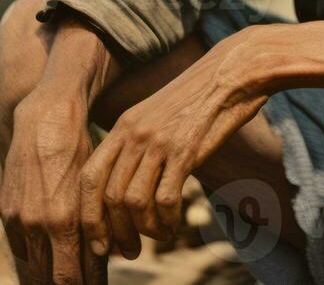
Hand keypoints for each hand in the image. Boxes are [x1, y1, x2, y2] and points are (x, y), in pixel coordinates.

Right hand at [0, 90, 103, 283]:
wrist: (47, 122)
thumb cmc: (83, 152)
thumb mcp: (97, 188)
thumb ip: (97, 225)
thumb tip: (105, 256)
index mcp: (64, 221)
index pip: (71, 277)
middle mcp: (38, 225)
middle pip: (52, 277)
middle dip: (69, 284)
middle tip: (85, 284)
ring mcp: (18, 219)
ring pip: (35, 265)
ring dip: (51, 272)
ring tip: (69, 275)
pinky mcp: (6, 211)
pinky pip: (20, 246)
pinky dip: (35, 255)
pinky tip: (50, 256)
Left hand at [78, 34, 266, 258]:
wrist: (235, 71)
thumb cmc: (201, 97)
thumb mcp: (159, 115)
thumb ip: (140, 142)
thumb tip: (130, 185)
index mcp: (123, 125)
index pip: (88, 178)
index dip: (88, 216)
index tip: (98, 242)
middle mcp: (134, 133)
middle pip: (108, 196)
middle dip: (116, 233)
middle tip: (129, 252)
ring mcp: (159, 141)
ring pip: (134, 201)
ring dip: (145, 230)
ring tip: (159, 237)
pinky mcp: (186, 149)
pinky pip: (165, 198)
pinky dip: (168, 221)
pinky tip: (176, 225)